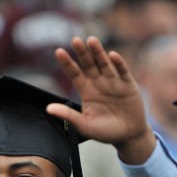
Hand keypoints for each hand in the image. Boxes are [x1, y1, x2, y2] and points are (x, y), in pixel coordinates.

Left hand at [47, 36, 155, 164]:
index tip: (58, 52)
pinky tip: (112, 55)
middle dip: (82, 53)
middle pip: (89, 64)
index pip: (74, 73)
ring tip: (91, 41)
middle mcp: (99, 83)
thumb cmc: (105, 131)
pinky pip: (122, 71)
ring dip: (98, 52)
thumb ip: (68, 115)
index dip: (67, 63)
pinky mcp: (128, 85)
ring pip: (104, 64)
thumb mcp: (84, 125)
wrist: (128, 135)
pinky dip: (118, 63)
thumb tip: (48, 109)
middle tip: (75, 40)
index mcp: (86, 91)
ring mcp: (113, 82)